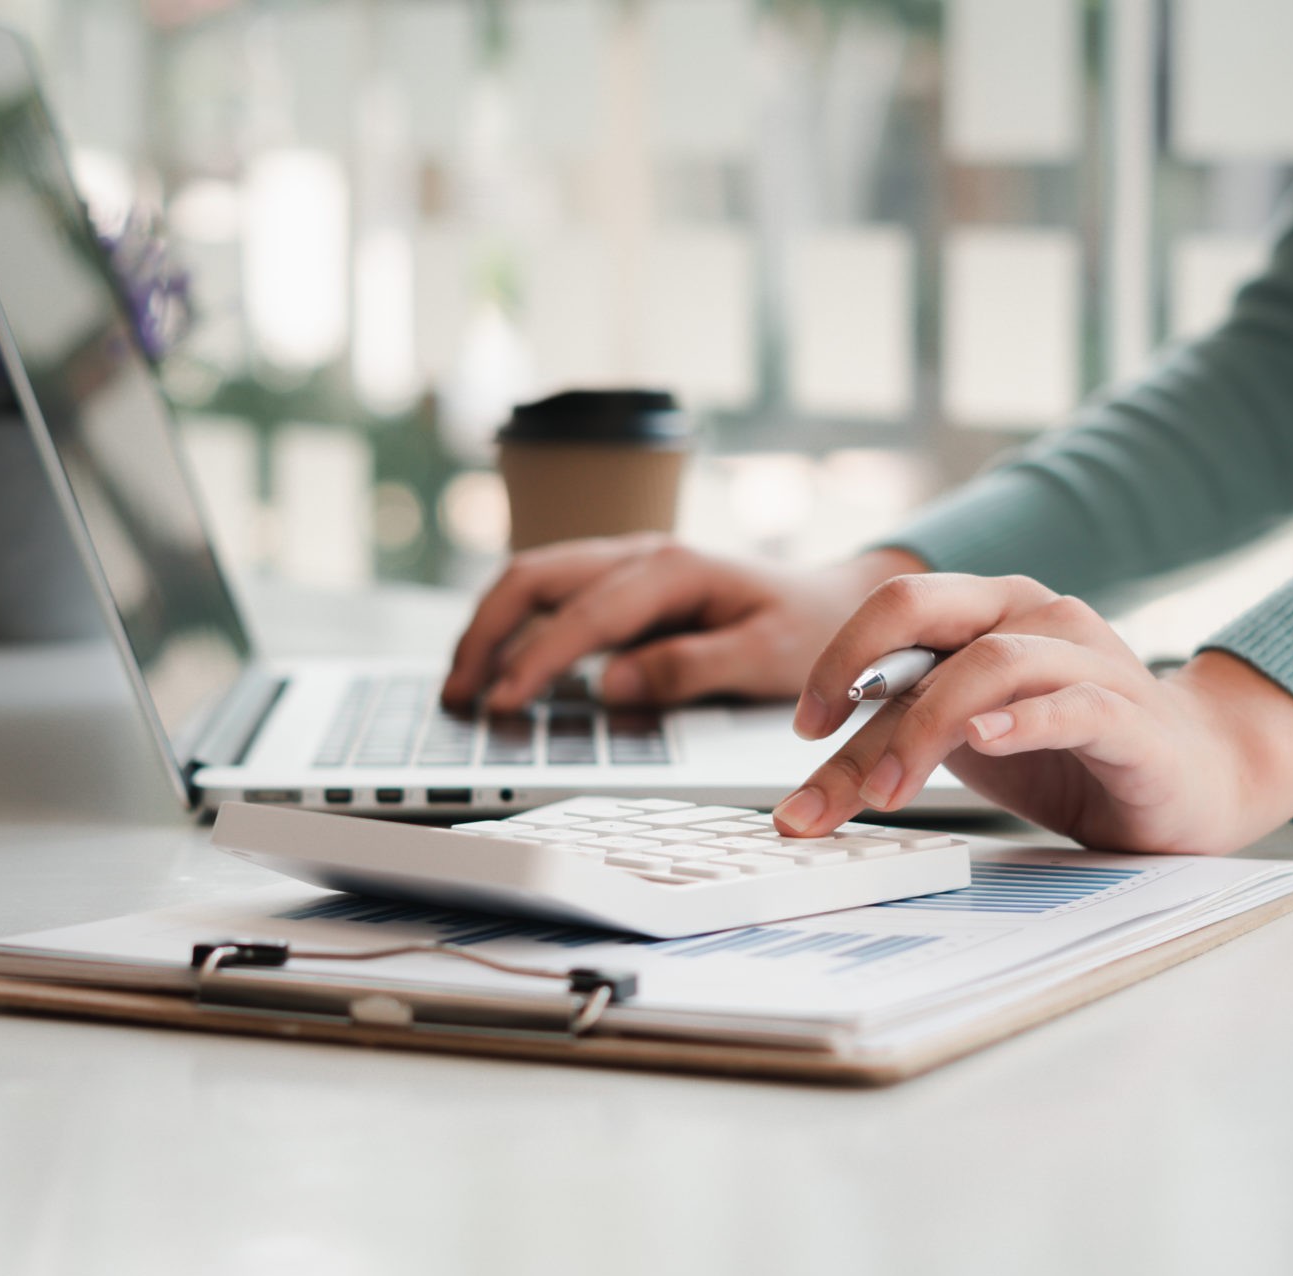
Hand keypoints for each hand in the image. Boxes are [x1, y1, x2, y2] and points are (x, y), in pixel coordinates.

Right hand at [441, 536, 927, 712]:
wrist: (834, 602)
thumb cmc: (809, 629)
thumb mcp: (767, 656)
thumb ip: (691, 669)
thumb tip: (614, 684)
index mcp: (674, 569)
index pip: (585, 614)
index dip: (537, 659)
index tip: (503, 702)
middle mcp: (640, 555)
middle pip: (533, 577)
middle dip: (485, 633)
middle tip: (457, 694)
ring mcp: (626, 567)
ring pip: (532, 581)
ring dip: (489, 628)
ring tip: (461, 687)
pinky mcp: (621, 588)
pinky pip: (552, 598)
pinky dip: (513, 628)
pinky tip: (499, 670)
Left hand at [769, 573, 1292, 853]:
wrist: (1199, 777)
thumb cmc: (1074, 755)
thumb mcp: (967, 746)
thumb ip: (899, 741)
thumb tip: (807, 788)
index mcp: (987, 611)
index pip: (892, 620)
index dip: (834, 667)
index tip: (800, 732)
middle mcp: (1033, 615)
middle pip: (923, 604)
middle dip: (854, 667)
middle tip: (817, 739)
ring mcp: (1087, 657)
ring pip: (991, 661)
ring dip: (926, 724)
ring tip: (888, 789)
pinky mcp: (1132, 715)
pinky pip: (1074, 703)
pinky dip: (1024, 720)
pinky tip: (986, 740)